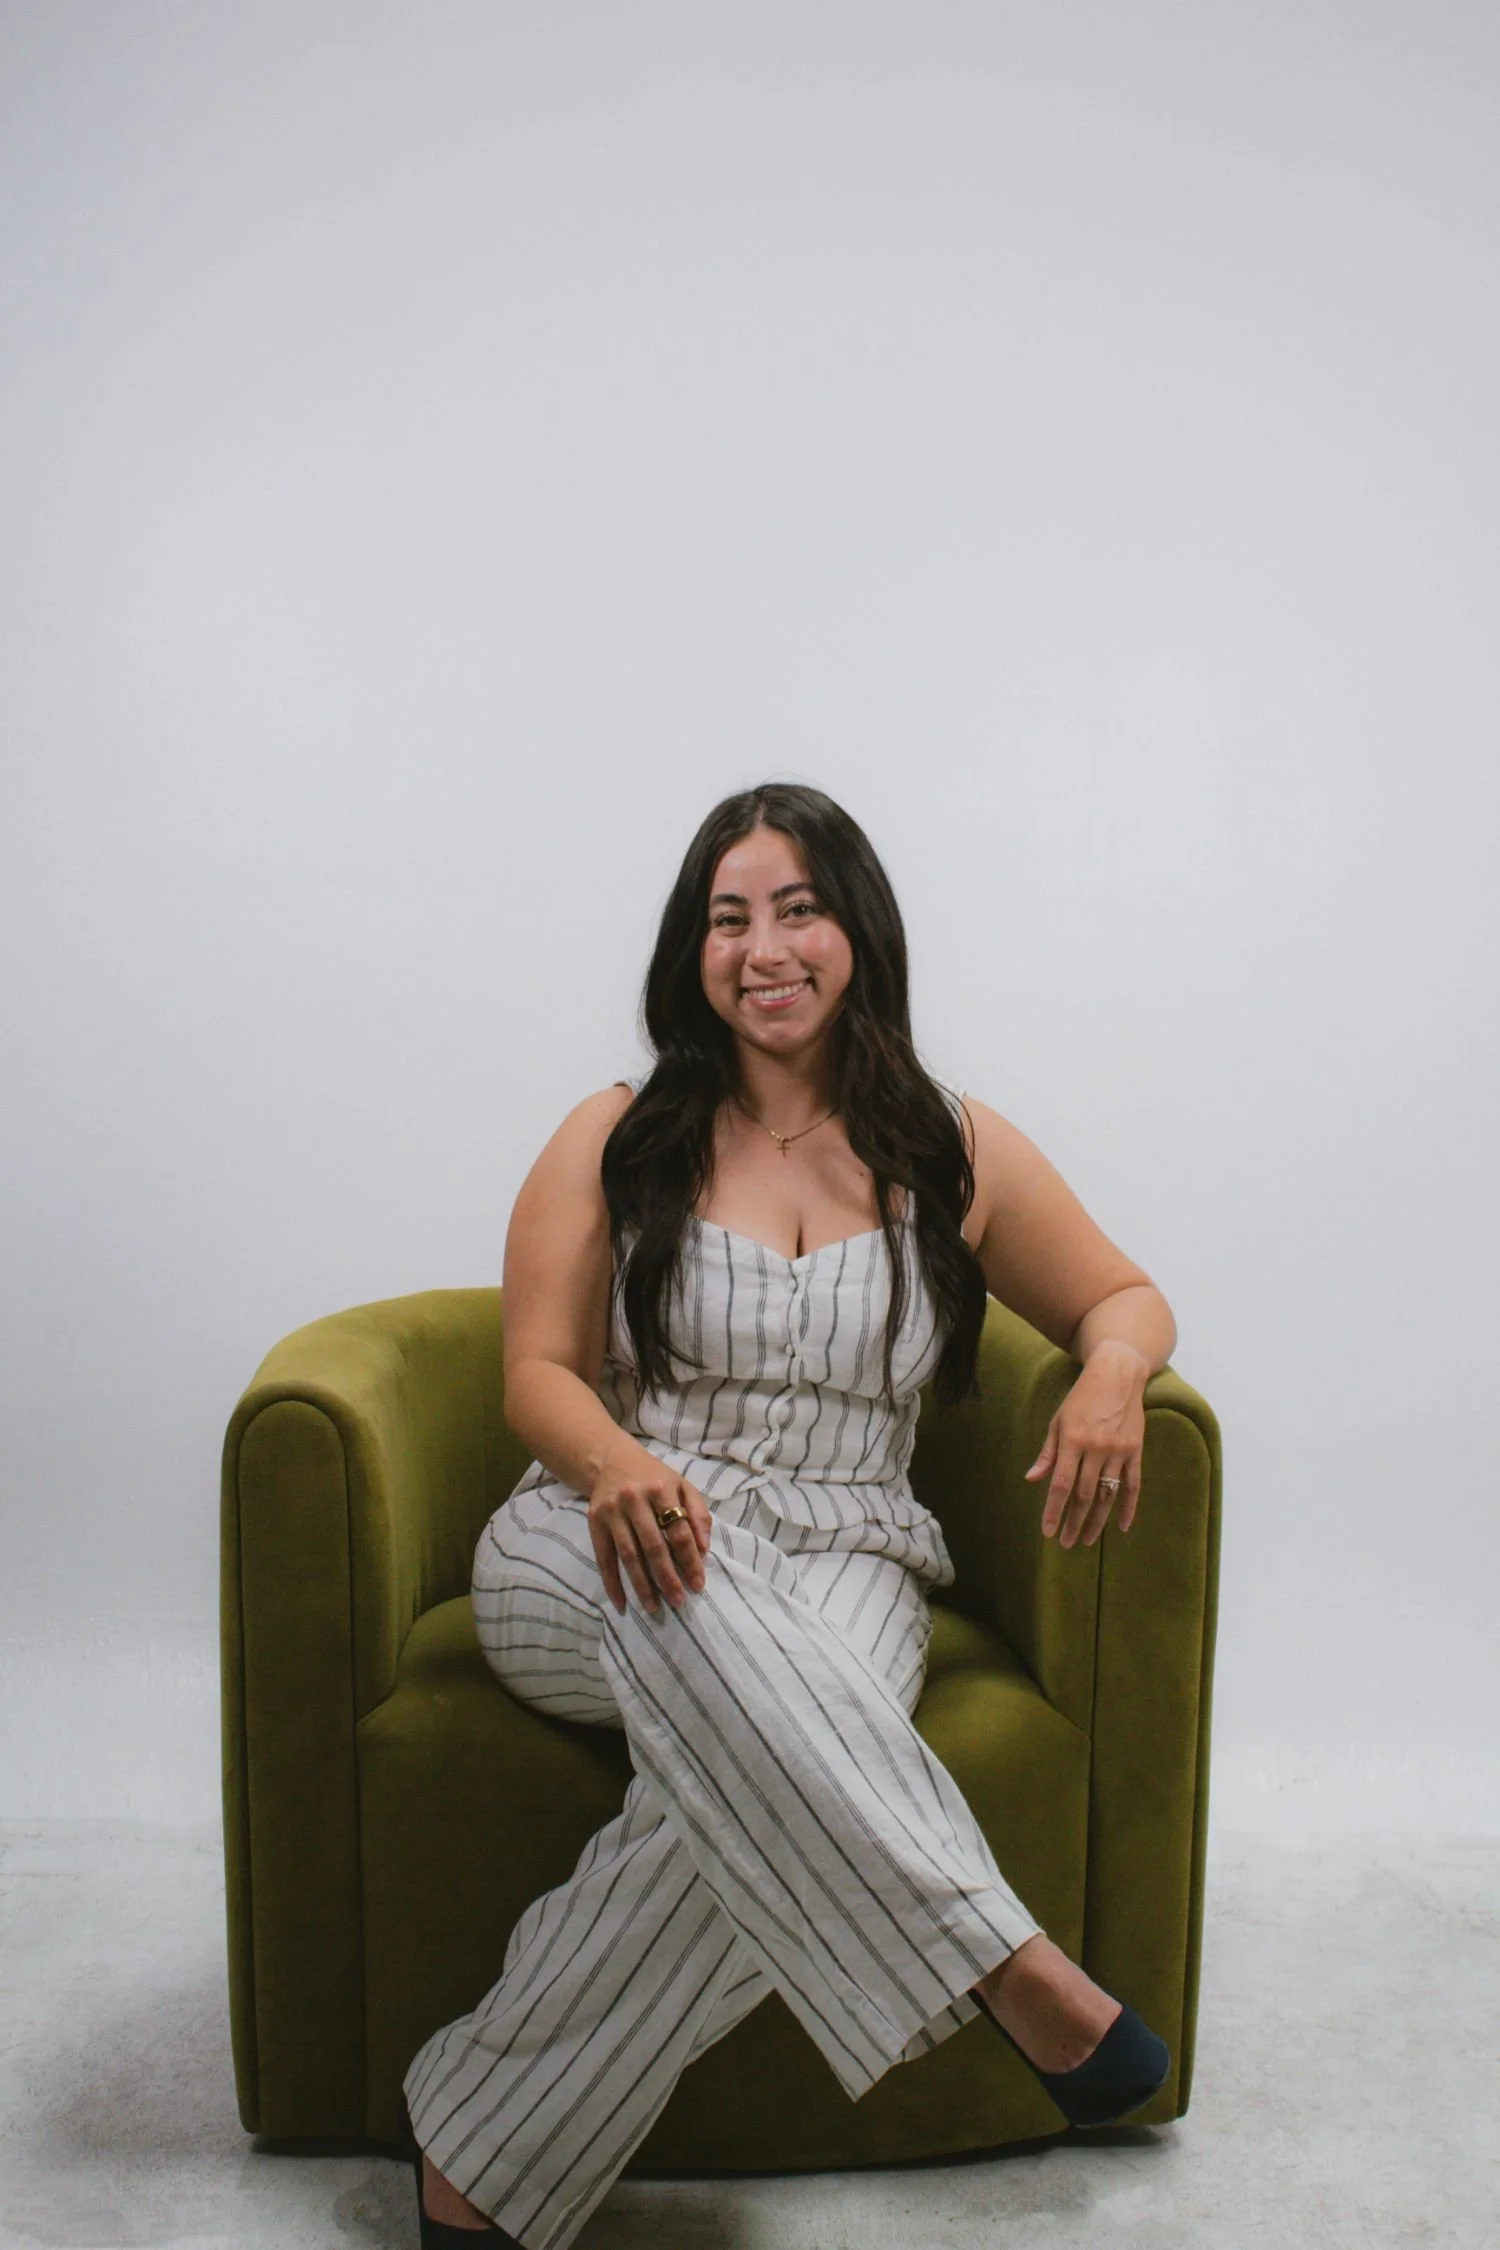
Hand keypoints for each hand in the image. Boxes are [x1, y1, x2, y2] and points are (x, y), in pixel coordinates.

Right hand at [587, 1448, 712, 1615]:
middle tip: (679, 1601)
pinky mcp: (595, 1522)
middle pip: (654, 1546)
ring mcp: (612, 1512)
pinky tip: (621, 1603)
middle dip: (668, 1578)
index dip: (690, 1560)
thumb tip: (704, 1549)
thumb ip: (698, 1514)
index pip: (680, 1531)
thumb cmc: (654, 1477)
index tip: (698, 1584)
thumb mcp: (682, 1485)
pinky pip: (604, 1558)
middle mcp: (635, 1500)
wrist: (611, 1460)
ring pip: (629, 1556)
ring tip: (654, 1608)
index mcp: (661, 1489)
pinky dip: (612, 1583)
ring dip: (642, 1585)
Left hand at [1024, 1344, 1147, 1548]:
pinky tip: (1121, 1527)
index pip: (1060, 1485)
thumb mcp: (1058, 1421)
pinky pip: (1133, 1485)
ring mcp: (1118, 1451)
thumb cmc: (1081, 1398)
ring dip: (1096, 1521)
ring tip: (1086, 1539)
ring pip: (1107, 1495)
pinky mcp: (1135, 1451)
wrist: (1117, 1375)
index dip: (1054, 1511)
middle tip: (1066, 1543)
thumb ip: (1048, 1453)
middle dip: (1073, 1522)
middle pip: (1083, 1495)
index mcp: (1072, 1441)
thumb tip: (1032, 1480)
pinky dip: (1128, 1508)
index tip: (1048, 1532)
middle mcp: (1095, 1449)